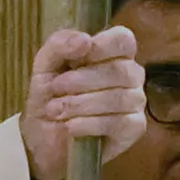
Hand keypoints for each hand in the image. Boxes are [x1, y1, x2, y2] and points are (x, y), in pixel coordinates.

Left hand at [22, 22, 143, 179]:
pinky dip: (90, 124)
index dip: (102, 46)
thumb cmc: (50, 97)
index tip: (76, 59)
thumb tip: (85, 40)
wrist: (43, 139)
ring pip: (119, 98)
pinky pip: (119, 122)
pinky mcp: (134, 128)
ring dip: (81, 104)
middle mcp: (130, 75)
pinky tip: (71, 127)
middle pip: (121, 70)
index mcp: (113, 53)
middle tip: (55, 88)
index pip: (123, 40)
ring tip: (56, 110)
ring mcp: (135, 101)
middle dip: (82, 80)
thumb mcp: (45, 65)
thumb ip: (60, 44)